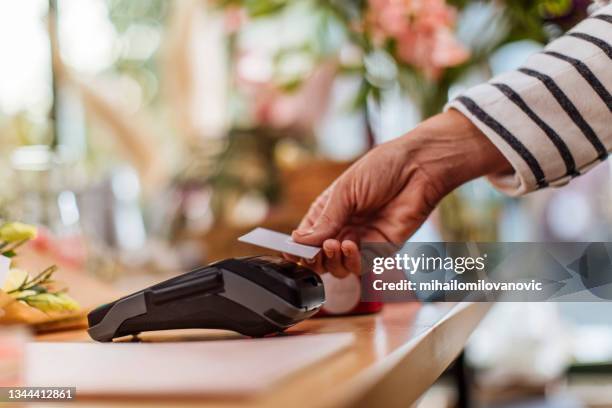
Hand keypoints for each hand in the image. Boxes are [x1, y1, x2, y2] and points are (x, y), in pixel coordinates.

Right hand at [288, 110, 511, 276]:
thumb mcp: (345, 191)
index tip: (289, 251)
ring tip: (333, 244)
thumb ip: (325, 220)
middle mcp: (343, 228)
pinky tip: (350, 244)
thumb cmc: (382, 168)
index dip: (296, 248)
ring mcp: (362, 240)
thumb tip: (299, 241)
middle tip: (313, 251)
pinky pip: (360, 266)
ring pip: (338, 267)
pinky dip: (351, 261)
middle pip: (320, 258)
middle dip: (313, 258)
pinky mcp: (381, 249)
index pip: (306, 238)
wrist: (419, 168)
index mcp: (329, 211)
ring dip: (331, 260)